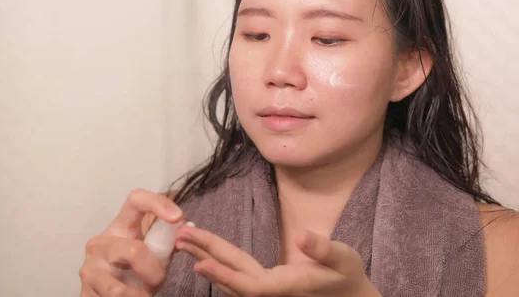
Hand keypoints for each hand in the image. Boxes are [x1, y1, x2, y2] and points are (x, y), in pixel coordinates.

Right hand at [79, 189, 182, 296]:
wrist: (107, 295)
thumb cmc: (133, 270)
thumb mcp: (152, 253)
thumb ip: (167, 241)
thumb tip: (188, 227)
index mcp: (120, 227)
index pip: (135, 200)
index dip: (158, 203)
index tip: (177, 217)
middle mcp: (100, 243)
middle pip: (134, 251)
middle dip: (153, 272)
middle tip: (158, 281)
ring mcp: (89, 268)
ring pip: (120, 288)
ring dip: (139, 296)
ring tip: (143, 295)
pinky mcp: (84, 291)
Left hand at [175, 225, 380, 296]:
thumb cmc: (348, 278)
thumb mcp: (343, 259)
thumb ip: (323, 249)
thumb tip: (304, 236)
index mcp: (285, 287)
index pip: (248, 284)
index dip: (223, 276)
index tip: (198, 263)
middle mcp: (271, 293)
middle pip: (231, 278)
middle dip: (204, 256)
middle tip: (179, 237)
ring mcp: (267, 293)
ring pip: (230, 279)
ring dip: (206, 259)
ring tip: (183, 242)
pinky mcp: (267, 289)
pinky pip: (236, 279)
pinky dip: (218, 266)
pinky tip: (204, 257)